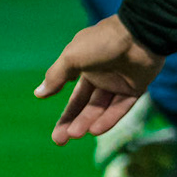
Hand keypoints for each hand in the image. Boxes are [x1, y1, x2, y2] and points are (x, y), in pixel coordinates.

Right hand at [35, 15, 165, 144]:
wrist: (138, 34)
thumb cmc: (102, 42)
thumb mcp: (72, 57)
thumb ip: (56, 76)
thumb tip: (38, 94)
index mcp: (86, 67)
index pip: (75, 97)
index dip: (66, 115)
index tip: (56, 132)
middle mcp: (103, 77)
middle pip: (87, 106)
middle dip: (73, 123)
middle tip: (60, 141)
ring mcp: (121, 83)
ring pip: (103, 108)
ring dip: (89, 121)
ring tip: (76, 134)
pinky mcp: (137, 88)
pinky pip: (122, 107)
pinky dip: (110, 118)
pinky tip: (96, 130)